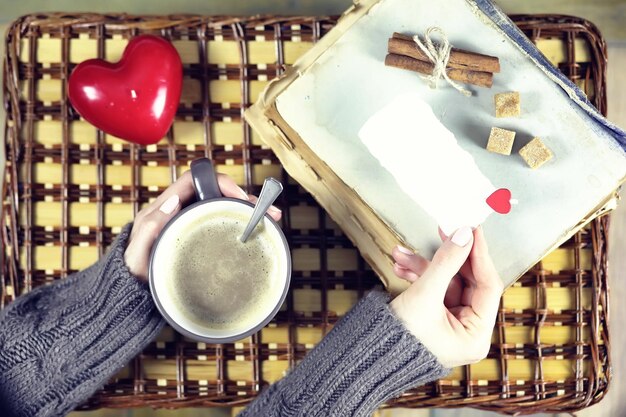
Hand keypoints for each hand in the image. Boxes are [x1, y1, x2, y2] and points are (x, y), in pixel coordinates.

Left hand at [124, 170, 281, 280]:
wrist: (133, 289)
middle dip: (244, 197)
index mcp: (166, 205)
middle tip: (266, 211)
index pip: (195, 179)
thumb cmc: (134, 269)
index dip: (219, 181)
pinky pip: (225, 225)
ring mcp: (193, 223)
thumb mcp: (137, 251)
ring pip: (224, 208)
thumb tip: (172, 202)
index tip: (238, 196)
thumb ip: (150, 227)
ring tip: (272, 218)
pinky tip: (260, 232)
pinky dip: (244, 225)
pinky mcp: (202, 238)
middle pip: (216, 192)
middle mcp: (182, 209)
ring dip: (250, 210)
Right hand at [389, 226, 502, 367]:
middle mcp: (467, 331)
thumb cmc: (397, 338)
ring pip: (445, 282)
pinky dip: (418, 276)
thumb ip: (446, 262)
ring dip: (423, 266)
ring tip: (401, 253)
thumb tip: (464, 234)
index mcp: (475, 336)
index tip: (473, 231)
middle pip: (466, 282)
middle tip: (443, 231)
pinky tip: (399, 266)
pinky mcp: (434, 318)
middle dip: (446, 258)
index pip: (488, 286)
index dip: (480, 255)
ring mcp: (450, 324)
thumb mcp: (424, 295)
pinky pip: (433, 289)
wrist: (365, 357)